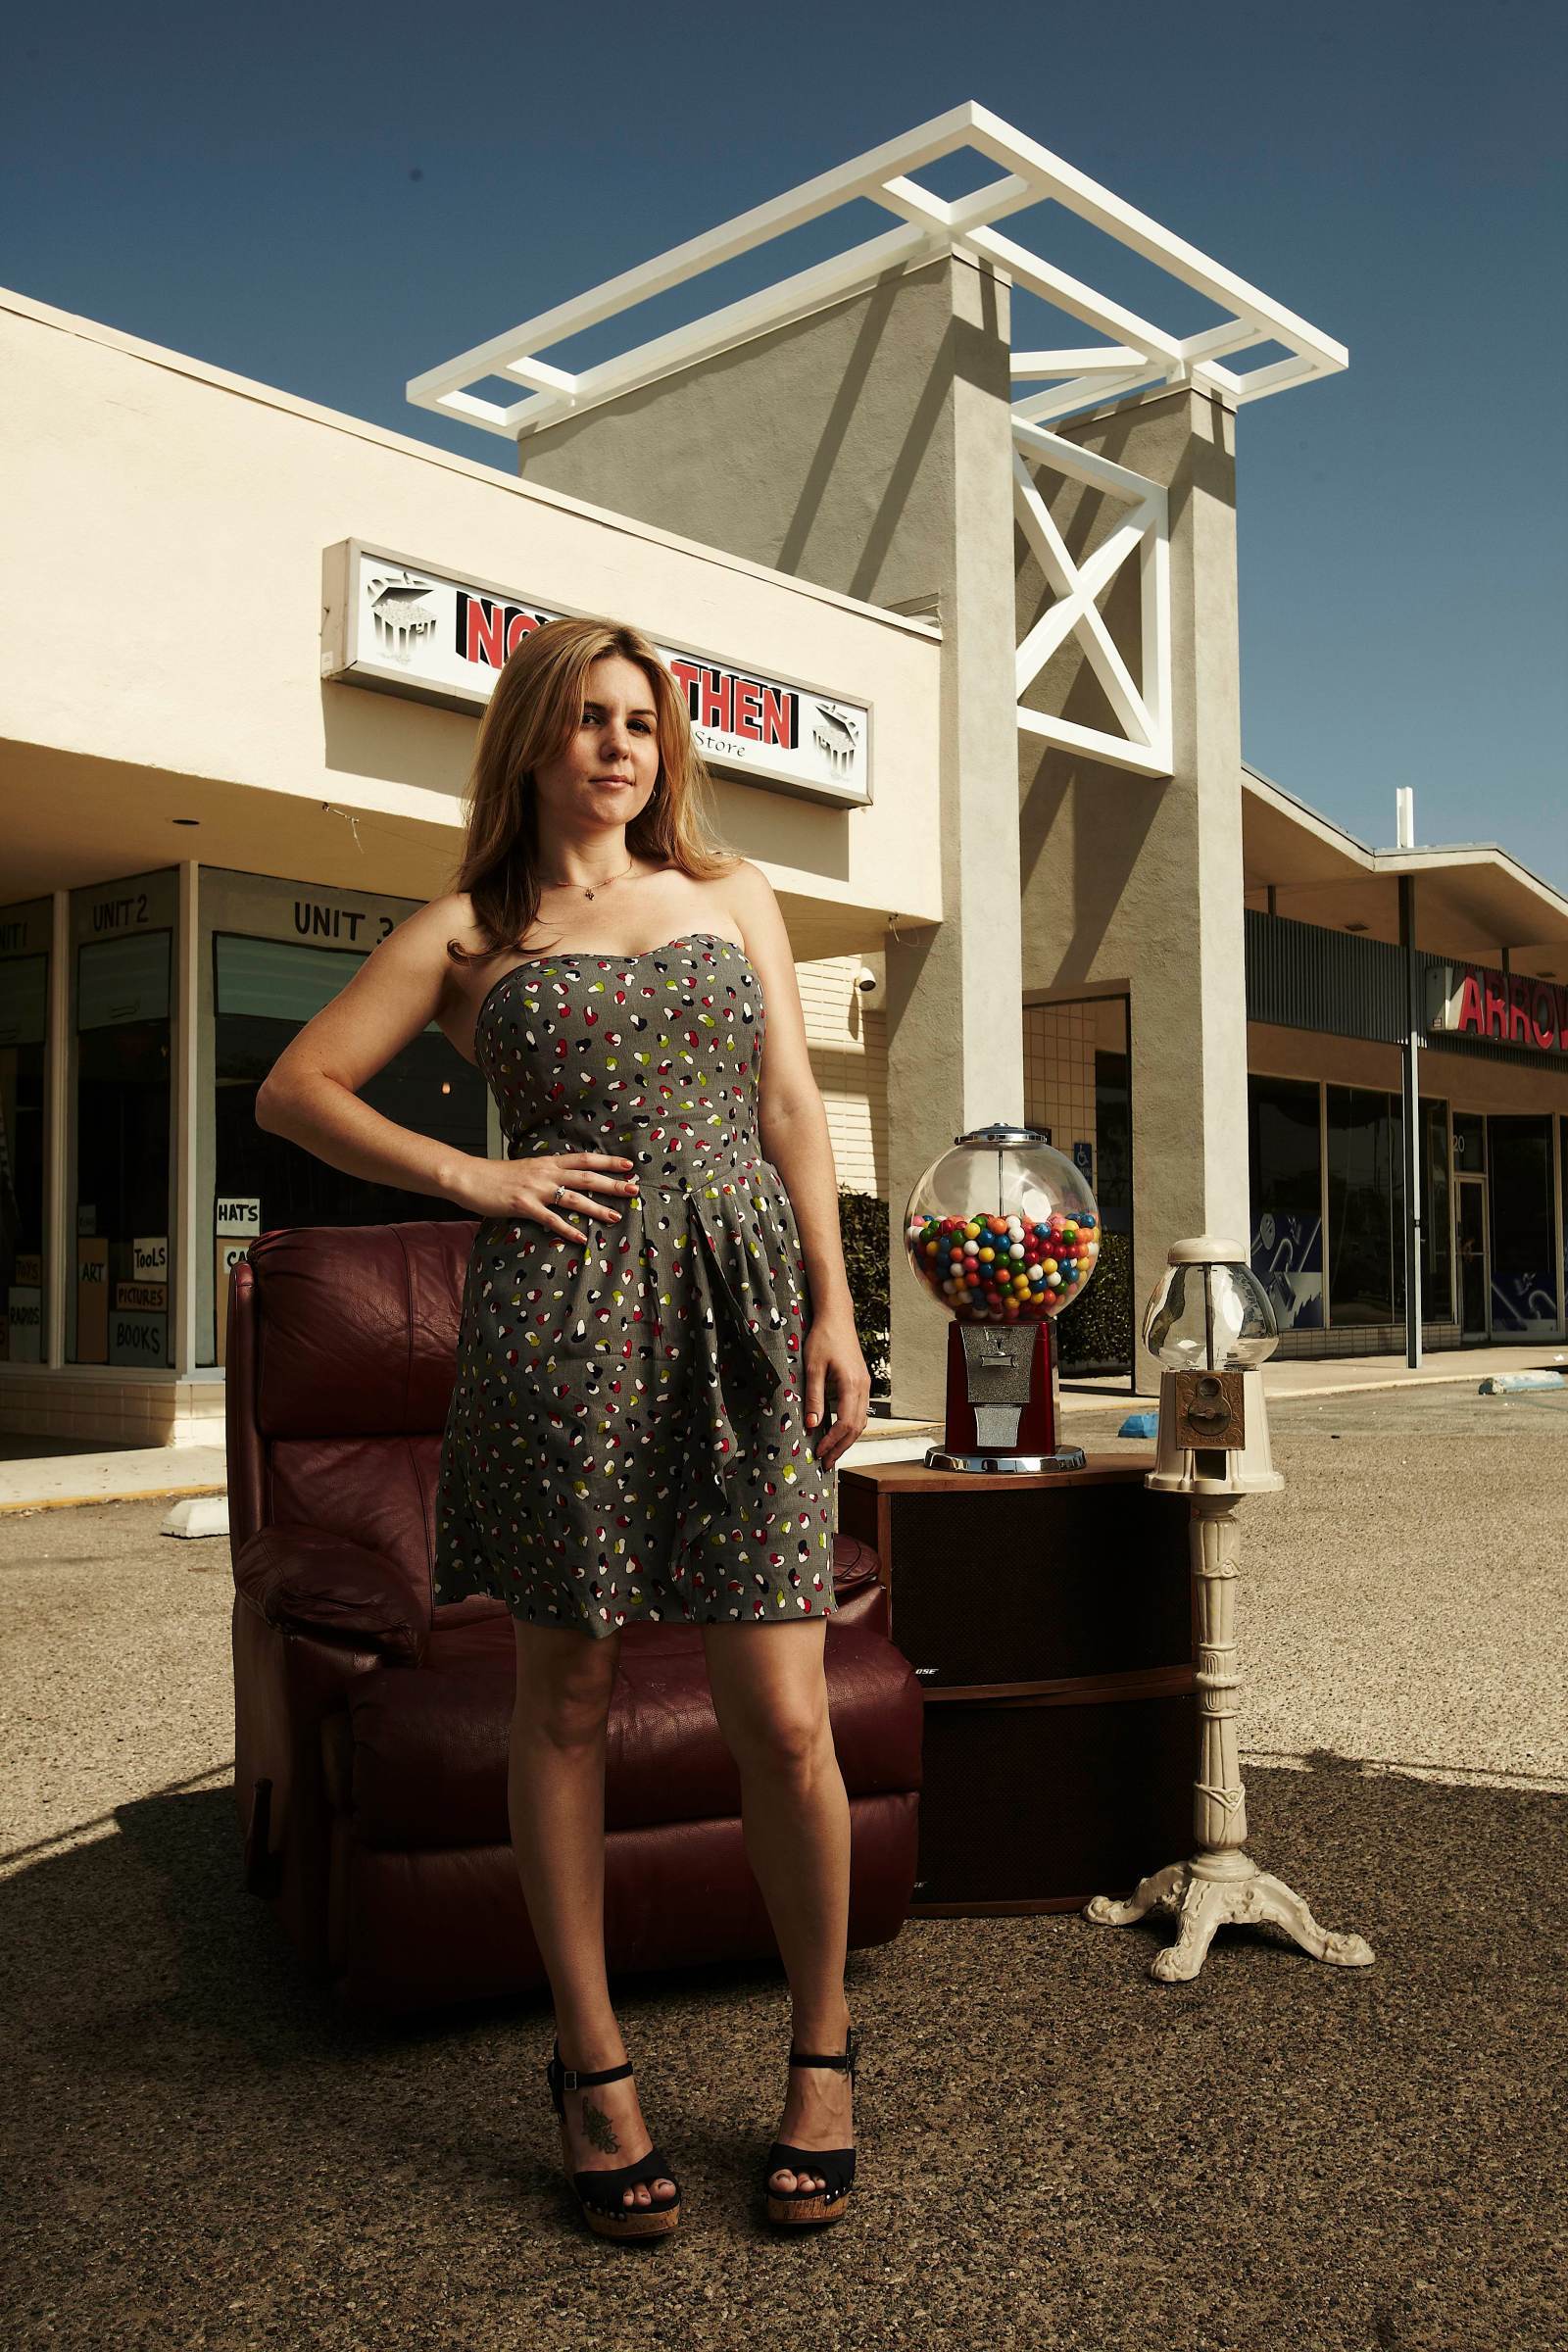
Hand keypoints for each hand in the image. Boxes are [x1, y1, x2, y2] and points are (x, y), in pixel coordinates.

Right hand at [449, 1150, 639, 1244]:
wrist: (469, 1177)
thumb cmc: (497, 1176)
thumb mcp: (527, 1168)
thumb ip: (546, 1172)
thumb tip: (566, 1178)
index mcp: (548, 1162)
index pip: (584, 1159)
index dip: (607, 1161)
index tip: (628, 1165)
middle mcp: (545, 1173)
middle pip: (586, 1177)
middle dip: (612, 1184)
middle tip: (634, 1190)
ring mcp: (535, 1189)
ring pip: (573, 1198)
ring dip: (596, 1208)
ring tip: (615, 1216)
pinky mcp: (523, 1206)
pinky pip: (550, 1219)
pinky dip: (567, 1230)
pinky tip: (581, 1238)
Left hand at [801, 1306, 870, 1469]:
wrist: (836, 1318)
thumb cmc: (823, 1338)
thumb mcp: (812, 1368)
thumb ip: (814, 1397)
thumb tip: (813, 1425)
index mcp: (852, 1385)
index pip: (845, 1423)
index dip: (832, 1441)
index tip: (819, 1452)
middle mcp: (863, 1387)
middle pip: (857, 1427)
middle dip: (841, 1447)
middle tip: (826, 1462)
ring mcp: (865, 1385)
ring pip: (861, 1421)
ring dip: (847, 1439)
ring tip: (832, 1453)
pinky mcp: (861, 1383)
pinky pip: (860, 1411)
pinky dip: (850, 1426)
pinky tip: (838, 1432)